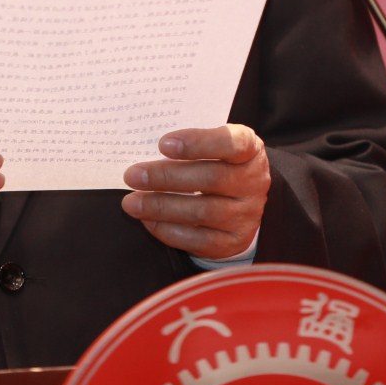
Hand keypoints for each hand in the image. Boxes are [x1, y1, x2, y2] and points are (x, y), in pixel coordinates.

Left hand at [121, 124, 269, 259]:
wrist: (243, 199)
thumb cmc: (218, 161)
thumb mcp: (215, 144)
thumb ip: (190, 143)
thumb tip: (143, 146)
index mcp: (250, 149)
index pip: (231, 143)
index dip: (198, 143)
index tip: (163, 144)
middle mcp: (253, 182)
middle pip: (210, 179)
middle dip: (166, 177)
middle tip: (132, 175)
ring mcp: (246, 214)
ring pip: (202, 211)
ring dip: (161, 207)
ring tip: (132, 202)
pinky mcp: (233, 241)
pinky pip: (198, 239)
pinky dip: (168, 230)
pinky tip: (147, 220)